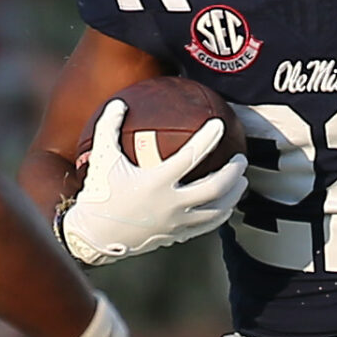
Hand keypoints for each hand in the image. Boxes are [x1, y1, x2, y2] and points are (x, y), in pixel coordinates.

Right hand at [59, 101, 248, 264]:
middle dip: (234, 171)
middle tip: (241, 158)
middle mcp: (170, 204)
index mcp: (155, 182)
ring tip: (242, 181)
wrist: (94, 235)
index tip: (219, 124)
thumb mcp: (102, 157)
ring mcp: (176, 222)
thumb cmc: (98, 193)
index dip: (208, 138)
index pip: (191, 157)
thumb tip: (120, 101)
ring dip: (234, 194)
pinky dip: (221, 214)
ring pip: (217, 210)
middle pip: (215, 187)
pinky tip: (226, 205)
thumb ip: (109, 126)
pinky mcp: (176, 235)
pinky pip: (206, 225)